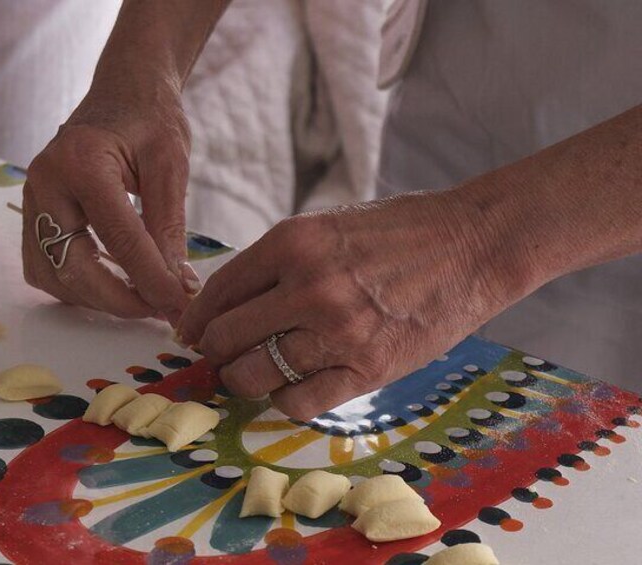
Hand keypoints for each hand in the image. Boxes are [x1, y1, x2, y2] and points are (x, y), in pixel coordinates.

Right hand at [22, 82, 198, 320]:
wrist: (122, 92)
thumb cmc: (150, 119)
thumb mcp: (171, 166)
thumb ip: (169, 228)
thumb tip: (175, 287)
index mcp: (81, 163)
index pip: (118, 239)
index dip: (151, 280)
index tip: (179, 307)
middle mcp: (44, 182)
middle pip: (72, 266)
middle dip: (118, 300)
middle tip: (159, 310)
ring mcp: (31, 198)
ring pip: (52, 275)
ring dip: (95, 298)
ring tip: (141, 296)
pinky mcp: (32, 213)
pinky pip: (44, 266)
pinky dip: (76, 285)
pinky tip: (112, 283)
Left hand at [178, 189, 539, 419]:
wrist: (473, 244)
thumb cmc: (399, 232)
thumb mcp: (327, 226)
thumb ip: (277, 262)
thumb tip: (228, 304)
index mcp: (293, 241)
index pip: (218, 291)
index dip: (195, 319)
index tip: (189, 334)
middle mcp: (308, 285)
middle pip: (226, 338)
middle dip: (215, 352)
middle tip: (221, 357)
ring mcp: (339, 330)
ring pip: (255, 376)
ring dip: (245, 380)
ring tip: (253, 374)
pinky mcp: (369, 368)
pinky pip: (299, 402)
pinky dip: (285, 400)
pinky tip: (294, 386)